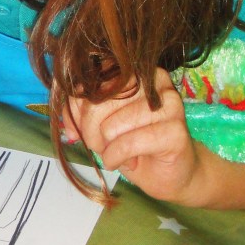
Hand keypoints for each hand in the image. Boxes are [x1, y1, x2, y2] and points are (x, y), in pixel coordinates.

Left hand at [62, 68, 202, 203]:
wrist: (169, 174)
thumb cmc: (133, 145)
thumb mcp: (99, 125)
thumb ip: (79, 113)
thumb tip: (68, 124)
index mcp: (135, 71)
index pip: (91, 80)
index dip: (77, 108)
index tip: (82, 129)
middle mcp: (155, 80)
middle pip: (99, 101)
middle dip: (90, 132)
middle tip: (101, 145)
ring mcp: (170, 104)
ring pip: (112, 125)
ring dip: (106, 148)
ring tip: (117, 154)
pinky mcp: (176, 131)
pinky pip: (128, 144)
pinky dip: (117, 158)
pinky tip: (126, 163)